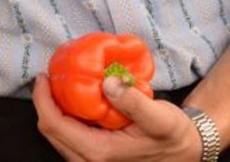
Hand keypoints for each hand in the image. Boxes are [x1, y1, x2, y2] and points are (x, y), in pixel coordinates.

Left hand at [33, 74, 201, 161]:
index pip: (54, 126)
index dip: (43, 99)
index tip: (44, 76)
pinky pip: (70, 137)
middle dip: (45, 102)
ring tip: (61, 85)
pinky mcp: (97, 158)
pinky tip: (75, 100)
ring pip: (59, 136)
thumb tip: (107, 82)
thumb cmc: (174, 135)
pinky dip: (67, 118)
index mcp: (100, 153)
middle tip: (51, 76)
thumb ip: (133, 101)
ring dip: (55, 110)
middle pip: (51, 132)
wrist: (186, 151)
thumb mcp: (159, 116)